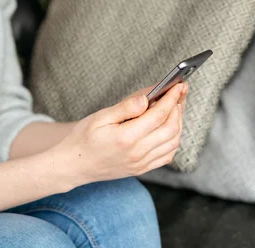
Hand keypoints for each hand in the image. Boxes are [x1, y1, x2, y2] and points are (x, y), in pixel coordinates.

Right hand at [52, 82, 187, 188]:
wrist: (74, 165)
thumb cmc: (83, 139)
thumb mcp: (100, 117)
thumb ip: (125, 107)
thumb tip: (146, 98)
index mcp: (127, 137)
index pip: (159, 115)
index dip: (171, 98)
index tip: (177, 86)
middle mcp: (138, 153)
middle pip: (171, 128)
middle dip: (178, 107)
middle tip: (179, 92)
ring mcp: (142, 163)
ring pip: (173, 142)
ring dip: (179, 123)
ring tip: (175, 107)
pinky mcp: (142, 169)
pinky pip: (167, 155)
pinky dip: (173, 140)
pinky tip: (169, 128)